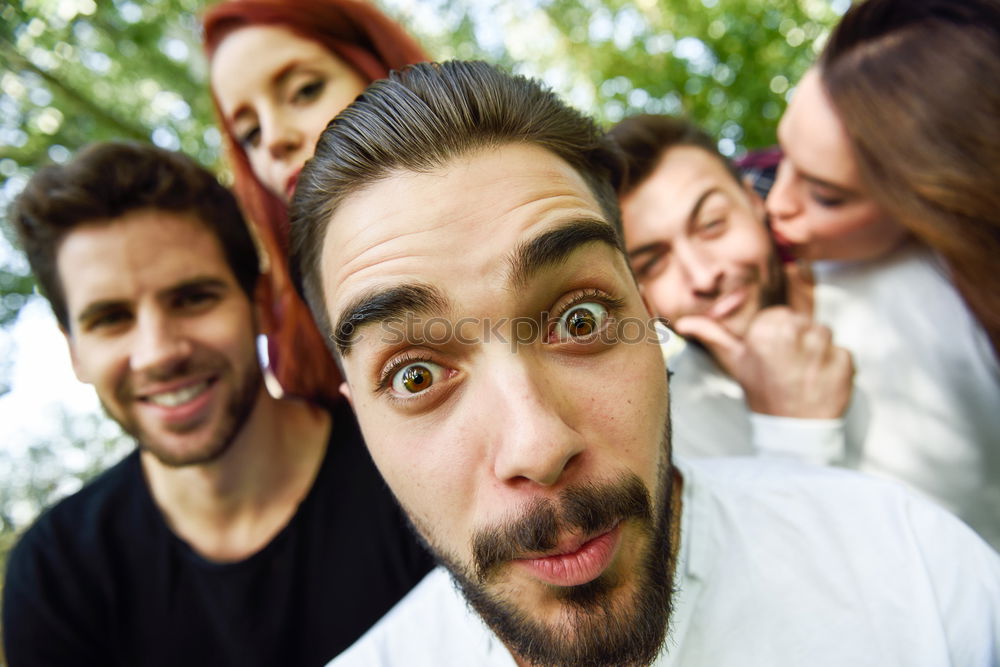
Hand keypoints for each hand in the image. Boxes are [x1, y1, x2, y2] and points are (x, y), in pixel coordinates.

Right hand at [674, 306, 852, 418]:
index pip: (780, 316)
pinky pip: (843, 352)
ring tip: (803, 373)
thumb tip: (683, 323)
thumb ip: (713, 337)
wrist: (791, 430)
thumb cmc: (762, 393)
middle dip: (798, 340)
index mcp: (767, 331)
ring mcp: (822, 349)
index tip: (772, 355)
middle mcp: (795, 334)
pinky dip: (835, 366)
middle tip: (788, 366)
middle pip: (803, 322)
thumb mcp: (735, 363)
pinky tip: (820, 381)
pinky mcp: (845, 363)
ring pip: (824, 334)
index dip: (777, 335)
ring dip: (817, 352)